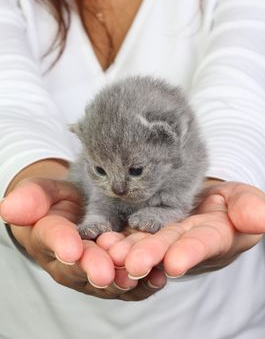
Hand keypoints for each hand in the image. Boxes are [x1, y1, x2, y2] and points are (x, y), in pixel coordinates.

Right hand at [0, 177, 165, 299]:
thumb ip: (30, 199)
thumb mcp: (41, 193)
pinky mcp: (120, 269)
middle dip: (94, 268)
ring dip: (122, 278)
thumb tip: (8, 207)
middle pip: (83, 267)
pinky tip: (158, 277)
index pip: (54, 242)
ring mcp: (97, 267)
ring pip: (109, 278)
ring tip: (136, 276)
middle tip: (105, 273)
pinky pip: (132, 279)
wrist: (74, 211)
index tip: (71, 248)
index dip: (62, 244)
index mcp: (50, 241)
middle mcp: (73, 261)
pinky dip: (145, 280)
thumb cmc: (56, 202)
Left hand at [97, 181, 264, 277]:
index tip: (174, 263)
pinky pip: (130, 233)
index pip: (203, 244)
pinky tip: (102, 238)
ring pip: (145, 242)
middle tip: (132, 263)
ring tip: (110, 251)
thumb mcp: (243, 200)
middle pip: (168, 247)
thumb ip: (248, 208)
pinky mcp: (147, 229)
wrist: (206, 200)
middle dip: (151, 255)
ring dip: (127, 249)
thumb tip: (259, 219)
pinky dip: (117, 236)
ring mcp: (165, 236)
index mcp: (213, 236)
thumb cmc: (229, 202)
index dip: (190, 253)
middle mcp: (185, 241)